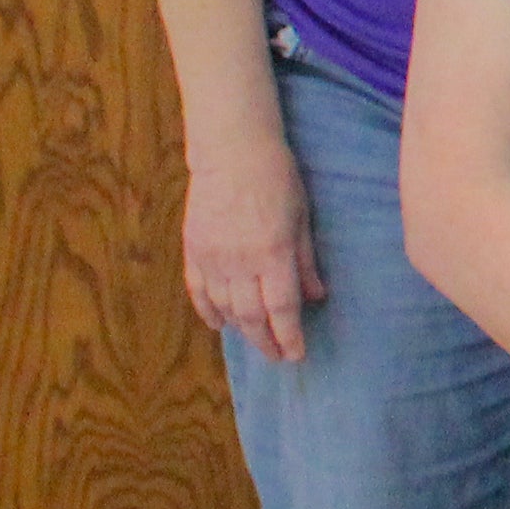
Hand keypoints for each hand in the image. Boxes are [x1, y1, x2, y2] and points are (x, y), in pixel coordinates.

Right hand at [180, 136, 320, 364]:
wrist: (231, 151)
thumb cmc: (277, 178)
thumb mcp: (302, 218)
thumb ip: (306, 261)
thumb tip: (316, 297)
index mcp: (273, 253)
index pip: (282, 309)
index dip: (289, 335)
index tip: (297, 354)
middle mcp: (240, 262)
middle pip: (252, 316)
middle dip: (266, 341)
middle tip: (278, 357)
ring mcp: (212, 258)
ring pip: (225, 308)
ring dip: (241, 330)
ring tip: (256, 341)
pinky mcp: (193, 250)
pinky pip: (198, 291)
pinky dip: (208, 312)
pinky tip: (219, 325)